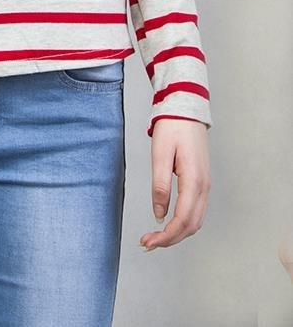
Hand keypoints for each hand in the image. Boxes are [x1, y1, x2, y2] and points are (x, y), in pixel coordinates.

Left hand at [140, 119, 210, 250]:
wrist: (186, 109)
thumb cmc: (172, 127)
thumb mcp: (160, 154)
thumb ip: (160, 185)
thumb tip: (159, 214)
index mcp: (194, 181)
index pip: (182, 220)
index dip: (165, 236)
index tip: (147, 242)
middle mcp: (204, 186)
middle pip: (191, 226)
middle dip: (170, 239)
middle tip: (147, 243)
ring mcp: (205, 184)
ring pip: (195, 221)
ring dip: (177, 233)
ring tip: (155, 237)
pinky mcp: (201, 181)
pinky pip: (196, 211)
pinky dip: (183, 223)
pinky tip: (168, 223)